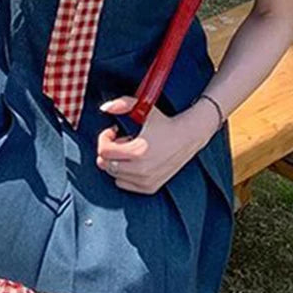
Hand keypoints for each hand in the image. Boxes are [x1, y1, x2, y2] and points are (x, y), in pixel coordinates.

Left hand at [95, 95, 220, 193]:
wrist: (188, 136)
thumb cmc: (165, 123)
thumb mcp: (144, 109)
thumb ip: (122, 104)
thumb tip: (105, 108)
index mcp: (137, 152)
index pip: (103, 152)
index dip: (104, 139)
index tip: (113, 131)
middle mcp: (141, 170)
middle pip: (105, 165)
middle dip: (109, 151)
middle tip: (121, 140)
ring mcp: (145, 181)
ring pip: (114, 175)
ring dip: (116, 162)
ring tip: (129, 151)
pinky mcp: (150, 187)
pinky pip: (124, 184)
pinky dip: (124, 174)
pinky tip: (135, 162)